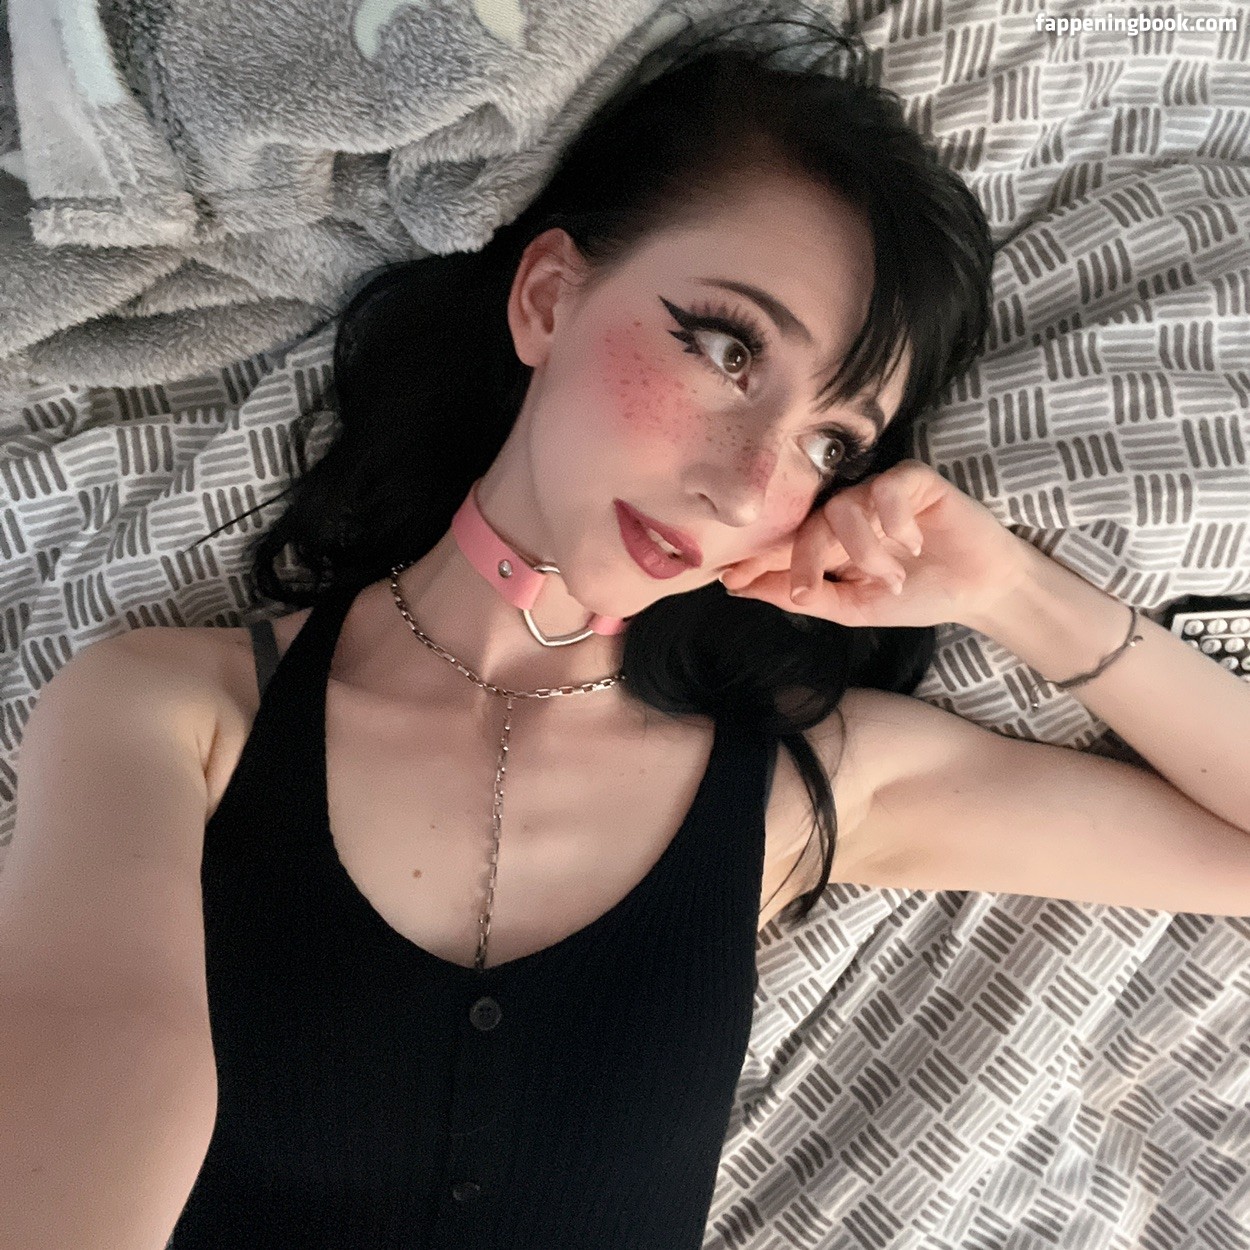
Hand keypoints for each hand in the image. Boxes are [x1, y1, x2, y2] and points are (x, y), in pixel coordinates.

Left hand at [719, 459, 1026, 628]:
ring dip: (863, 551)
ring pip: (844, 509)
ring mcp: (877, 494)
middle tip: (807, 593)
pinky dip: (894, 521)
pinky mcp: (912, 480)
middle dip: (801, 561)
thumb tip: (743, 590)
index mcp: (828, 543)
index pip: (783, 544)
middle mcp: (848, 514)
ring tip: (892, 576)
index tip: (731, 580)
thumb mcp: (854, 607)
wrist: (978, 589)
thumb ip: (807, 596)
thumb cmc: (916, 595)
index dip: (756, 560)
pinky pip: (886, 488)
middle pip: (807, 525)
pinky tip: (913, 544)